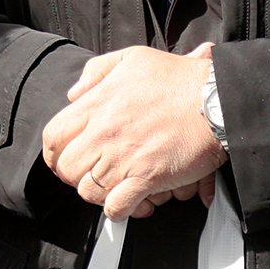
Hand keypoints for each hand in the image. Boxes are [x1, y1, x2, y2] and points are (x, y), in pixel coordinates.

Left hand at [41, 43, 225, 221]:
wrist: (215, 100)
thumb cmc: (179, 80)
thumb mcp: (131, 58)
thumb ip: (97, 71)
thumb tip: (75, 93)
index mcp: (97, 104)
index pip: (54, 136)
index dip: (55, 152)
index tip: (63, 158)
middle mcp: (104, 132)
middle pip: (67, 168)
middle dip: (76, 175)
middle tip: (90, 175)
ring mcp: (123, 157)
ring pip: (88, 191)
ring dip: (98, 194)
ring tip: (112, 188)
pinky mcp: (146, 178)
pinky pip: (116, 207)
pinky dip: (121, 210)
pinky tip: (132, 202)